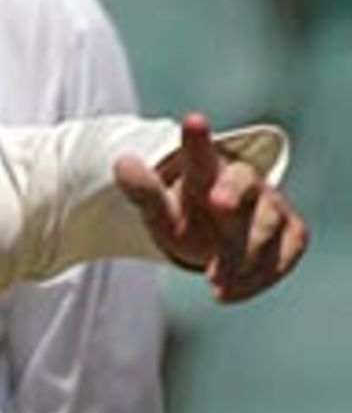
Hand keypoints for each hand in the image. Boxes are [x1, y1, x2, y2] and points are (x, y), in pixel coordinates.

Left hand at [113, 112, 308, 302]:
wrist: (217, 239)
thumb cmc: (186, 218)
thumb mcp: (159, 211)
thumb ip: (143, 191)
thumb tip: (121, 163)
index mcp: (205, 172)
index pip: (200, 154)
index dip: (197, 141)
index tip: (192, 119)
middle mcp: (243, 182)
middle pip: (243, 180)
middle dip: (232, 190)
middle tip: (217, 203)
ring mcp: (271, 206)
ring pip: (266, 224)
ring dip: (241, 254)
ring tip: (213, 281)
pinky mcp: (291, 233)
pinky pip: (287, 252)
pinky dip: (260, 276)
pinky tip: (229, 293)